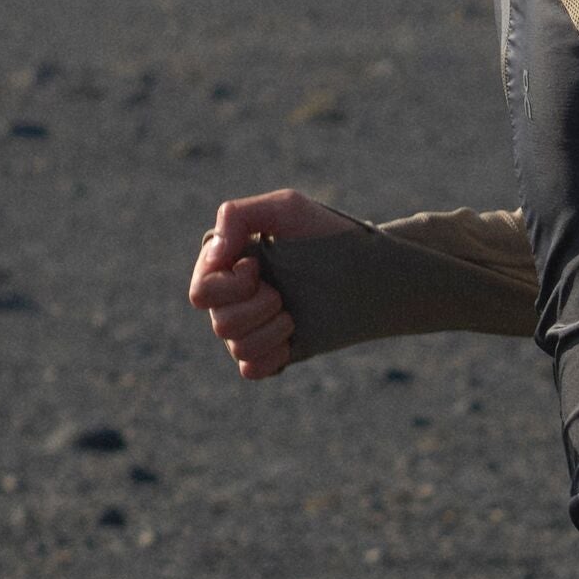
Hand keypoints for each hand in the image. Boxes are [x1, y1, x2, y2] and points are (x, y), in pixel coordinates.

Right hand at [188, 186, 348, 380]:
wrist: (376, 274)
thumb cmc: (332, 236)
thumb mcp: (287, 209)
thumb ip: (236, 215)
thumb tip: (214, 253)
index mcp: (227, 266)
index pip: (202, 291)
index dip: (230, 285)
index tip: (258, 267)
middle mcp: (233, 298)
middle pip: (219, 322)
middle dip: (256, 308)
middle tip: (282, 294)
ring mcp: (253, 327)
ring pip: (237, 346)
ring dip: (270, 330)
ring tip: (292, 315)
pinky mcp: (274, 351)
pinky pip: (251, 369)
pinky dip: (271, 356)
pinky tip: (292, 339)